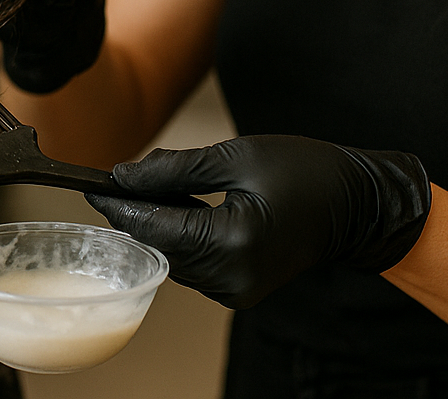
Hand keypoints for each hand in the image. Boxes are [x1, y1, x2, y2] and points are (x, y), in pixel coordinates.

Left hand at [87, 135, 430, 308]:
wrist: (357, 205)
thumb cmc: (305, 171)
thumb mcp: (236, 155)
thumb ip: (174, 168)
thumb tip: (123, 175)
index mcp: (235, 241)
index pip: (156, 227)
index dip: (118, 205)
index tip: (90, 184)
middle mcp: (234, 277)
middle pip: (159, 246)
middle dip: (135, 213)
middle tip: (114, 179)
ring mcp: (238, 291)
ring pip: (173, 258)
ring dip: (157, 225)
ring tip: (150, 187)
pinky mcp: (240, 291)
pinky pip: (193, 265)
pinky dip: (180, 238)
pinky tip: (178, 208)